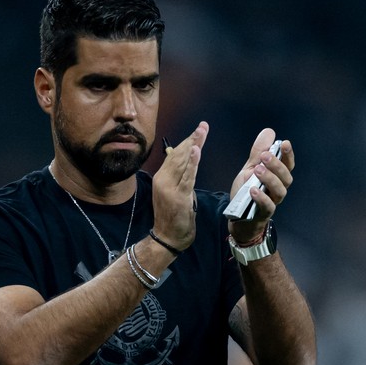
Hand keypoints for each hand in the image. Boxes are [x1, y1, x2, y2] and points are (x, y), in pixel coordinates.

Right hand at [152, 121, 207, 251]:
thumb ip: (179, 177)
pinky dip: (192, 163)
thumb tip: (184, 161)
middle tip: (203, 126)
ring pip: (183, 162)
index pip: (175, 155)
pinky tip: (196, 151)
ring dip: (193, 145)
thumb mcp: (174, 193)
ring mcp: (169, 188)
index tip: (198, 130)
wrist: (167, 238)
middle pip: (179, 155)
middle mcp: (162, 180)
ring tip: (201, 132)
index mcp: (161, 178)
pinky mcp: (179, 196)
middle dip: (192, 139)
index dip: (187, 141)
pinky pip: (187, 176)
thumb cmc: (173, 217)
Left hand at [229, 129, 294, 243]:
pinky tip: (253, 189)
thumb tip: (269, 131)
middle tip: (264, 155)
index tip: (284, 143)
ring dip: (270, 178)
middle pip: (285, 177)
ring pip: (279, 191)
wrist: (238, 217)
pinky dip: (261, 198)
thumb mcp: (250, 170)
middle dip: (277, 165)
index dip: (288, 154)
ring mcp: (273, 202)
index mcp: (277, 177)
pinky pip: (267, 207)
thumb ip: (258, 153)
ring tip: (258, 169)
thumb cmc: (247, 192)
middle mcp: (279, 189)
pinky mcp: (263, 214)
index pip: (287, 164)